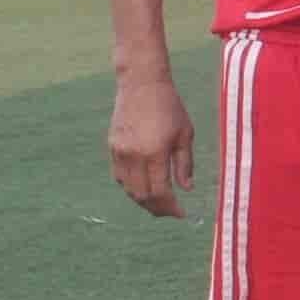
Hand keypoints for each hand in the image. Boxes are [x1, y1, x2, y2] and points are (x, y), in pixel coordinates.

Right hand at [108, 69, 193, 217]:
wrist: (141, 84)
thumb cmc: (170, 107)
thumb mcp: (185, 134)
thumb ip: (185, 163)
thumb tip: (187, 189)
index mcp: (154, 152)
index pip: (160, 192)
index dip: (170, 208)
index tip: (182, 214)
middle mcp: (133, 155)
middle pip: (142, 195)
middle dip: (157, 209)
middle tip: (171, 212)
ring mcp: (119, 152)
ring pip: (128, 188)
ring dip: (143, 200)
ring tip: (160, 204)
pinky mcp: (112, 147)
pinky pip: (120, 176)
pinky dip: (132, 187)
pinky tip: (145, 187)